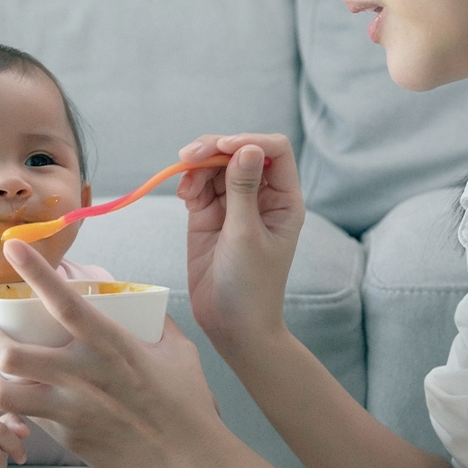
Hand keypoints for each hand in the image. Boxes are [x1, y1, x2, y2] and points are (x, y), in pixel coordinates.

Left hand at [0, 239, 228, 467]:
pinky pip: (19, 414)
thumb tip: (138, 305)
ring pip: (2, 391)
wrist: (188, 465)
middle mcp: (83, 376)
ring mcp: (70, 410)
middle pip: (10, 353)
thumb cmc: (188, 406)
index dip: (36, 272)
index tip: (13, 247)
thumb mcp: (178, 351)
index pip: (66, 303)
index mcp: (112, 347)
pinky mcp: (66, 435)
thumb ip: (154, 323)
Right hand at [176, 134, 304, 352]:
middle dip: (214, 148)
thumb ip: (243, 190)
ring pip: (215, 166)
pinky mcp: (208, 217)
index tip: (224, 148)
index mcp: (283, 200)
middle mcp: (260, 197)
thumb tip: (247, 148)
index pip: (274, 151)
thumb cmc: (250, 285)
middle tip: (188, 157)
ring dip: (197, 166)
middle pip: (238, 152)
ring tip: (185, 186)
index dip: (249, 142)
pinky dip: (189, 183)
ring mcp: (233, 206)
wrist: (231, 325)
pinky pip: (199, 186)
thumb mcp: (246, 235)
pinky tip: (184, 195)